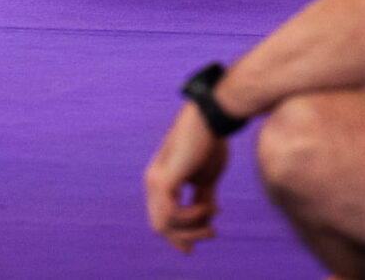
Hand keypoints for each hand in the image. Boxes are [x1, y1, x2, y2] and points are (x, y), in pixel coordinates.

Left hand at [143, 103, 227, 253]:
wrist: (212, 119)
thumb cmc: (211, 143)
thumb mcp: (207, 178)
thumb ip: (202, 197)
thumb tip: (206, 216)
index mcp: (161, 181)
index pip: (162, 218)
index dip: (178, 237)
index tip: (197, 246)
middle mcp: (152, 182)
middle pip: (160, 227)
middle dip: (186, 238)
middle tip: (212, 234)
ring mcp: (155, 181)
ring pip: (164, 225)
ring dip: (191, 231)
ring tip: (212, 225)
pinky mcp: (164, 179)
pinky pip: (171, 215)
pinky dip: (191, 218)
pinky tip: (207, 209)